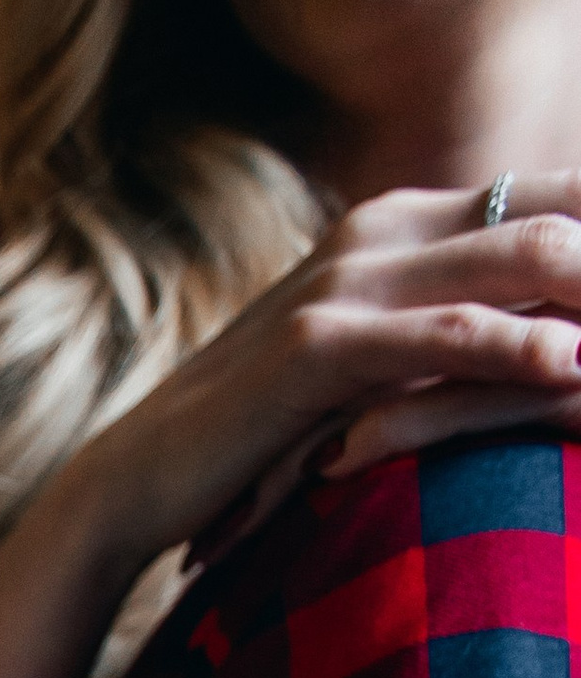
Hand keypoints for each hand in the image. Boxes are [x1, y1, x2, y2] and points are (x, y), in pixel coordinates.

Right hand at [0, 176, 580, 677]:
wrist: (140, 480)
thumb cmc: (265, 437)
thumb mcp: (373, 369)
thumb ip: (452, 331)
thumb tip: (551, 343)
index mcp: (408, 221)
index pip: (560, 197)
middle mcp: (386, 228)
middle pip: (562, 212)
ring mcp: (350, 279)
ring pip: (520, 257)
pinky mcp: (318, 346)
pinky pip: (444, 335)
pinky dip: (521, 350)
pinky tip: (577, 377)